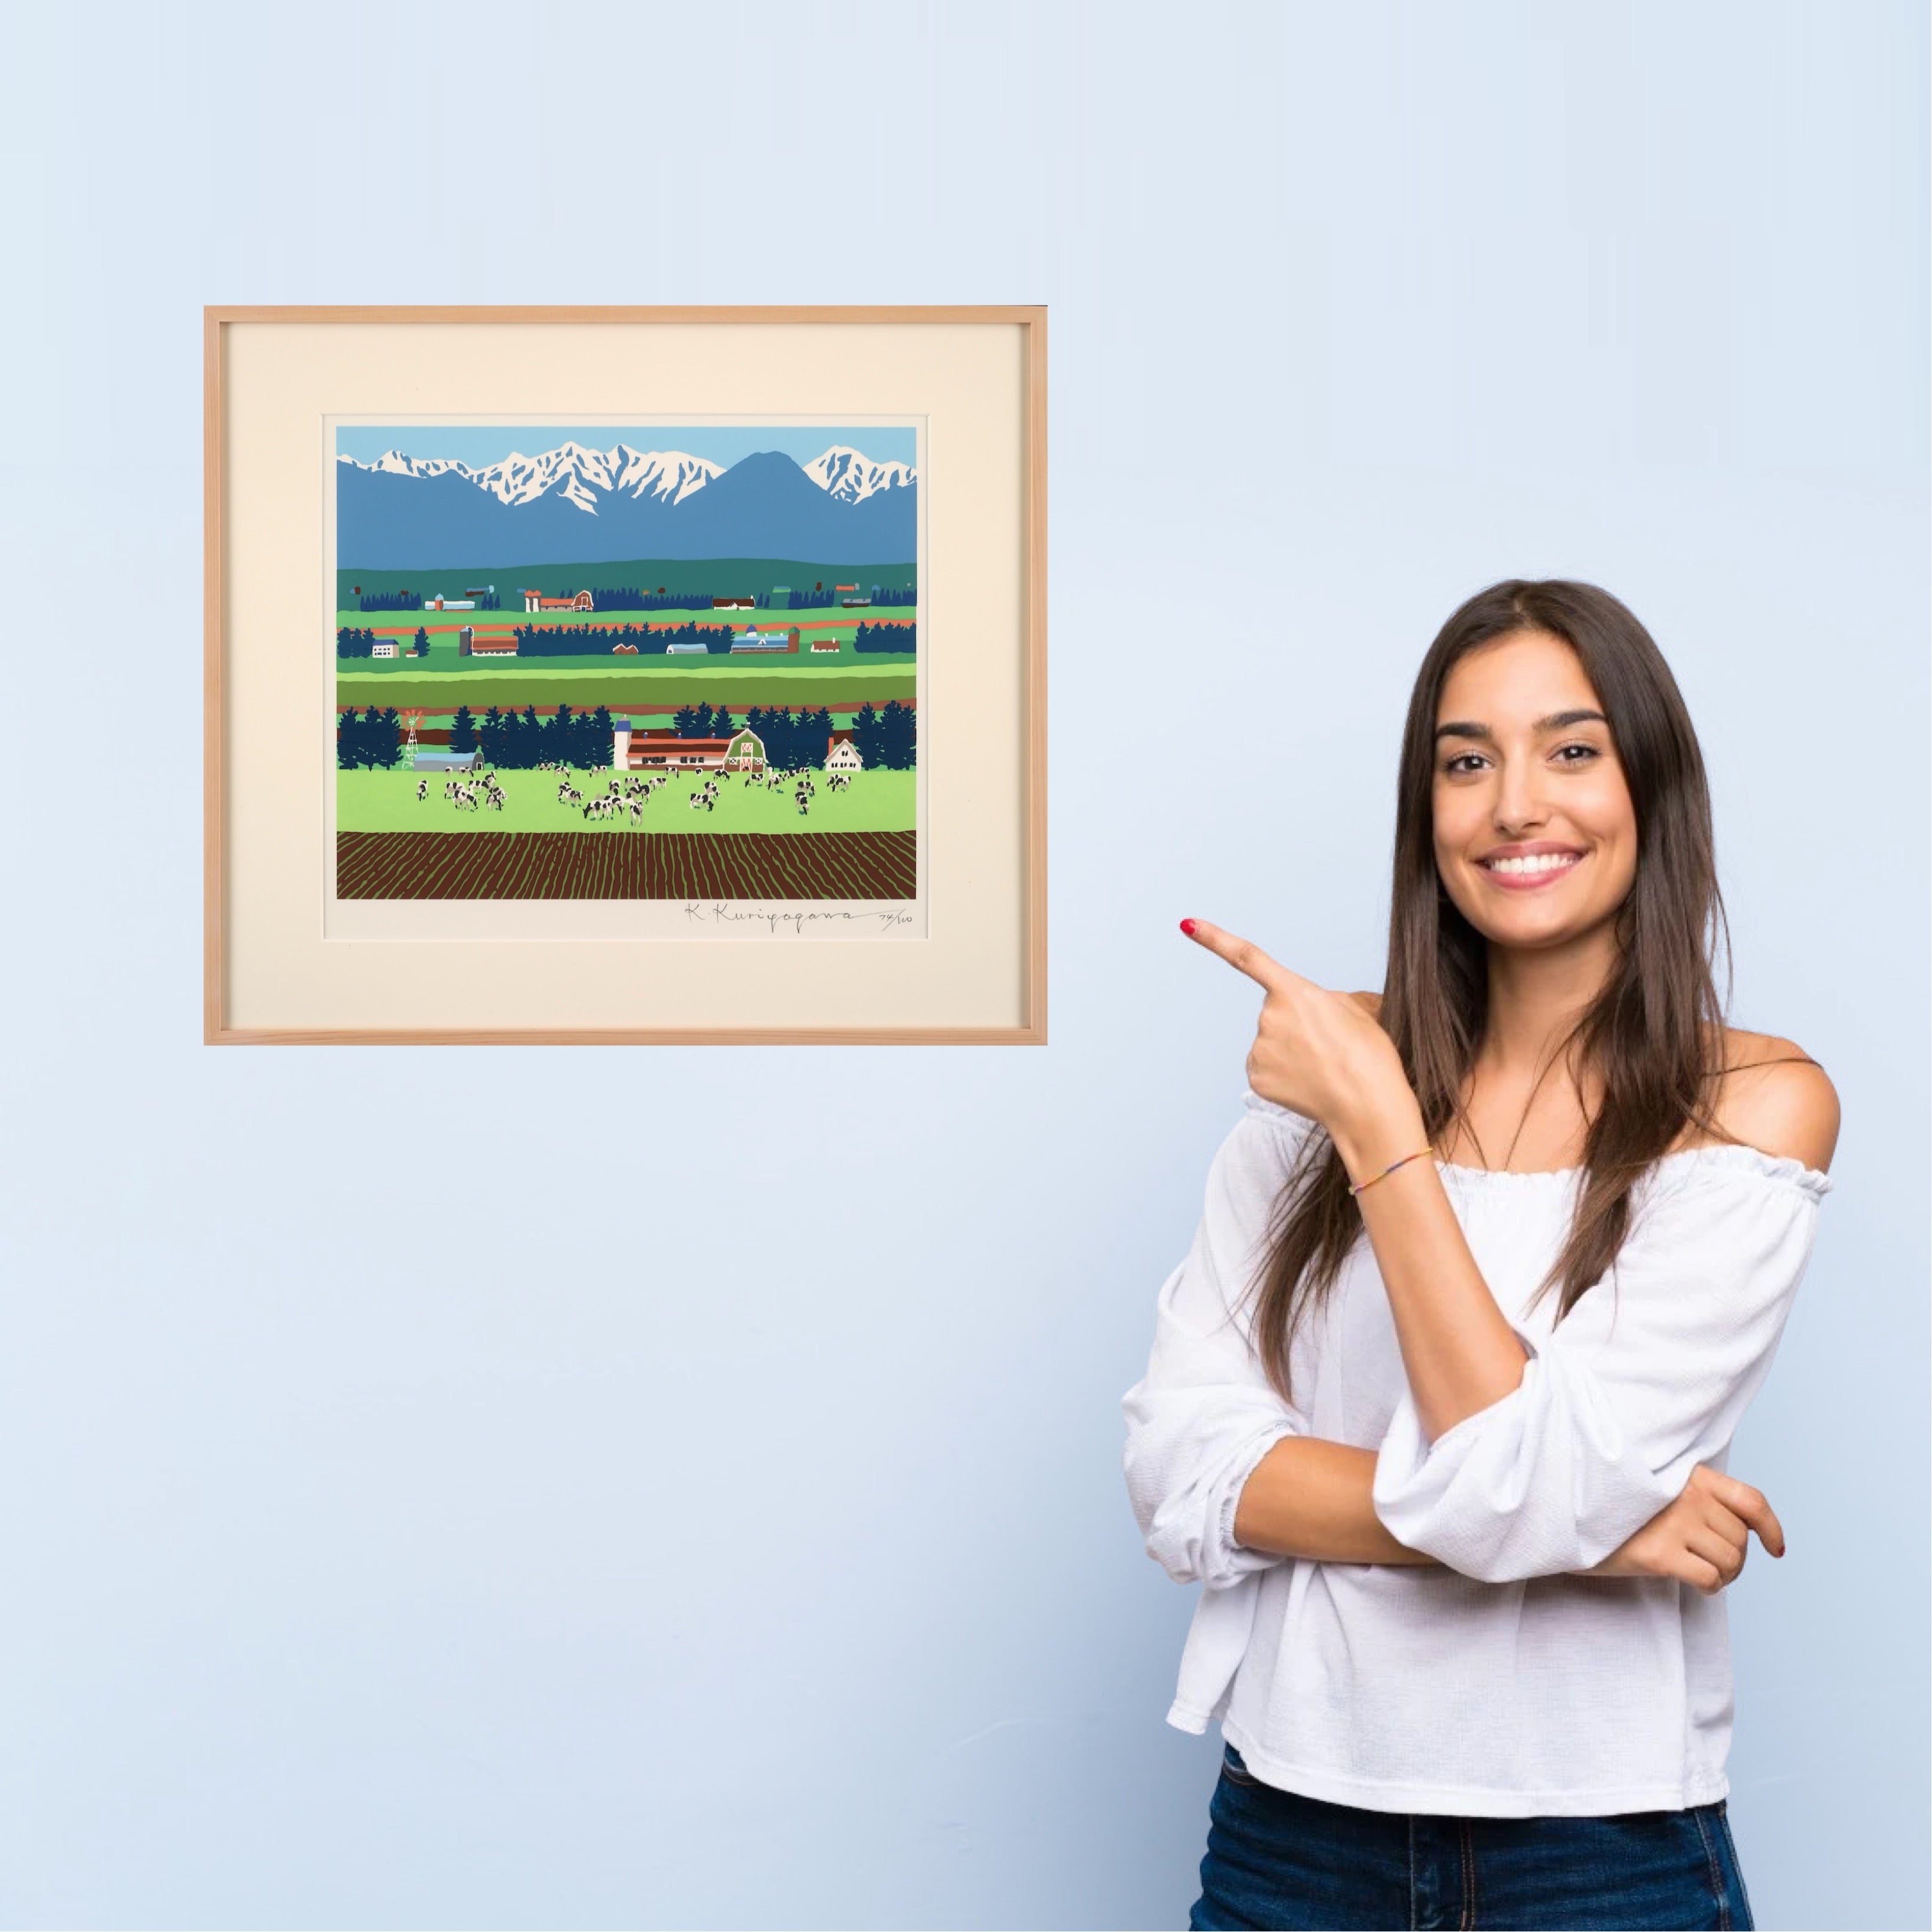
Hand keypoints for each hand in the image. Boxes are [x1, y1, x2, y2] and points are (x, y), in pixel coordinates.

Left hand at [1180, 918, 1413, 1141]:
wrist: (1368, 1106)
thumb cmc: (1370, 1056)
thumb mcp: (1357, 1009)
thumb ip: (1325, 999)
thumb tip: (1315, 1008)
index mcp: (1294, 992)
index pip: (1247, 957)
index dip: (1214, 938)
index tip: (1187, 924)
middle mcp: (1268, 1016)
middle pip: (1276, 1013)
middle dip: (1298, 1024)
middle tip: (1330, 1045)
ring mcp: (1259, 1048)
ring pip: (1271, 1041)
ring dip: (1292, 1050)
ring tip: (1324, 1066)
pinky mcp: (1256, 1077)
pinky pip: (1266, 1067)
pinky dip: (1285, 1074)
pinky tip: (1308, 1082)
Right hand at [1584, 1465, 1785, 1593]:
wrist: (1566, 1512)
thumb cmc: (1615, 1505)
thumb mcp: (1657, 1486)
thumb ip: (1694, 1496)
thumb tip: (1740, 1531)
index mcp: (1689, 1475)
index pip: (1750, 1501)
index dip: (1771, 1528)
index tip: (1776, 1550)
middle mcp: (1687, 1496)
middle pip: (1740, 1539)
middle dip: (1735, 1559)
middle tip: (1714, 1566)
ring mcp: (1674, 1524)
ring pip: (1730, 1561)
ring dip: (1724, 1575)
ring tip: (1703, 1574)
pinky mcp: (1660, 1554)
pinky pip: (1710, 1579)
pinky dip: (1710, 1587)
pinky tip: (1694, 1583)